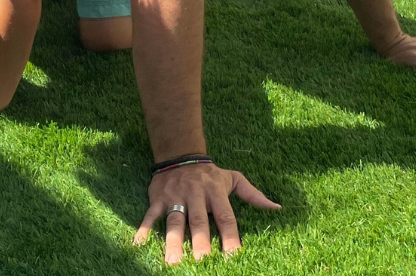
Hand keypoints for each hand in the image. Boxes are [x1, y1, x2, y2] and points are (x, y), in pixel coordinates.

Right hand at [134, 163, 279, 263]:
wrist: (180, 153)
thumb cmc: (209, 173)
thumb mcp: (232, 178)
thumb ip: (253, 194)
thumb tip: (276, 207)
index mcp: (215, 192)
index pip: (225, 217)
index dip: (230, 237)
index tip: (233, 257)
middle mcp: (195, 195)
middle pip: (199, 221)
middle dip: (200, 242)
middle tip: (202, 262)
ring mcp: (175, 197)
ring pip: (175, 221)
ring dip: (174, 241)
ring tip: (173, 261)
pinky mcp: (158, 198)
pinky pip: (150, 214)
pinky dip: (144, 228)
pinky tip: (138, 243)